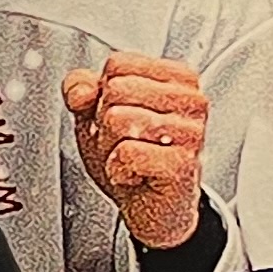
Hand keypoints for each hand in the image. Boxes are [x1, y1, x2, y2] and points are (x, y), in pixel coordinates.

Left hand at [64, 53, 210, 245]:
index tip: (120, 117)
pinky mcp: (183, 163)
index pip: (118, 64)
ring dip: (110, 149)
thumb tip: (82, 90)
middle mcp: (191, 100)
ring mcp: (191, 131)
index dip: (103, 95)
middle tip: (124, 143)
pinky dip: (118, 170)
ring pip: (118, 120)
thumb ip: (81, 89)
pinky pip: (126, 153)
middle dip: (105, 123)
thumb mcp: (96, 114)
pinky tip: (135, 175)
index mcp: (176, 77)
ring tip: (131, 160)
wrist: (152, 207)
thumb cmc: (131, 157)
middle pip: (116, 90)